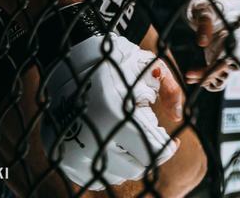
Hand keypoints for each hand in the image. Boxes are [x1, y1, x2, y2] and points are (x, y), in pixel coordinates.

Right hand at [40, 35, 179, 187]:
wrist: (69, 60)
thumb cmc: (115, 61)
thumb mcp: (148, 66)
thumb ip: (170, 89)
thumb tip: (177, 117)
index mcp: (113, 114)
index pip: (153, 152)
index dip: (167, 148)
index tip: (171, 142)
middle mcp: (91, 136)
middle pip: (136, 167)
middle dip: (148, 153)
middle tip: (147, 136)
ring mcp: (73, 148)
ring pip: (115, 175)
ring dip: (127, 161)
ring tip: (127, 138)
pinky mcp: (62, 155)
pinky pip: (92, 179)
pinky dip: (106, 167)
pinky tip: (110, 147)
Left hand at [184, 0, 239, 91]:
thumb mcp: (204, 9)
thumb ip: (204, 25)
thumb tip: (202, 43)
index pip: (231, 55)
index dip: (214, 68)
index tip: (196, 75)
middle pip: (230, 65)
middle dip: (210, 74)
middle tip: (189, 77)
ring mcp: (238, 44)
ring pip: (227, 67)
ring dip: (210, 74)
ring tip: (191, 76)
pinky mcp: (230, 47)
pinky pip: (223, 63)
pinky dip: (211, 70)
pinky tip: (196, 72)